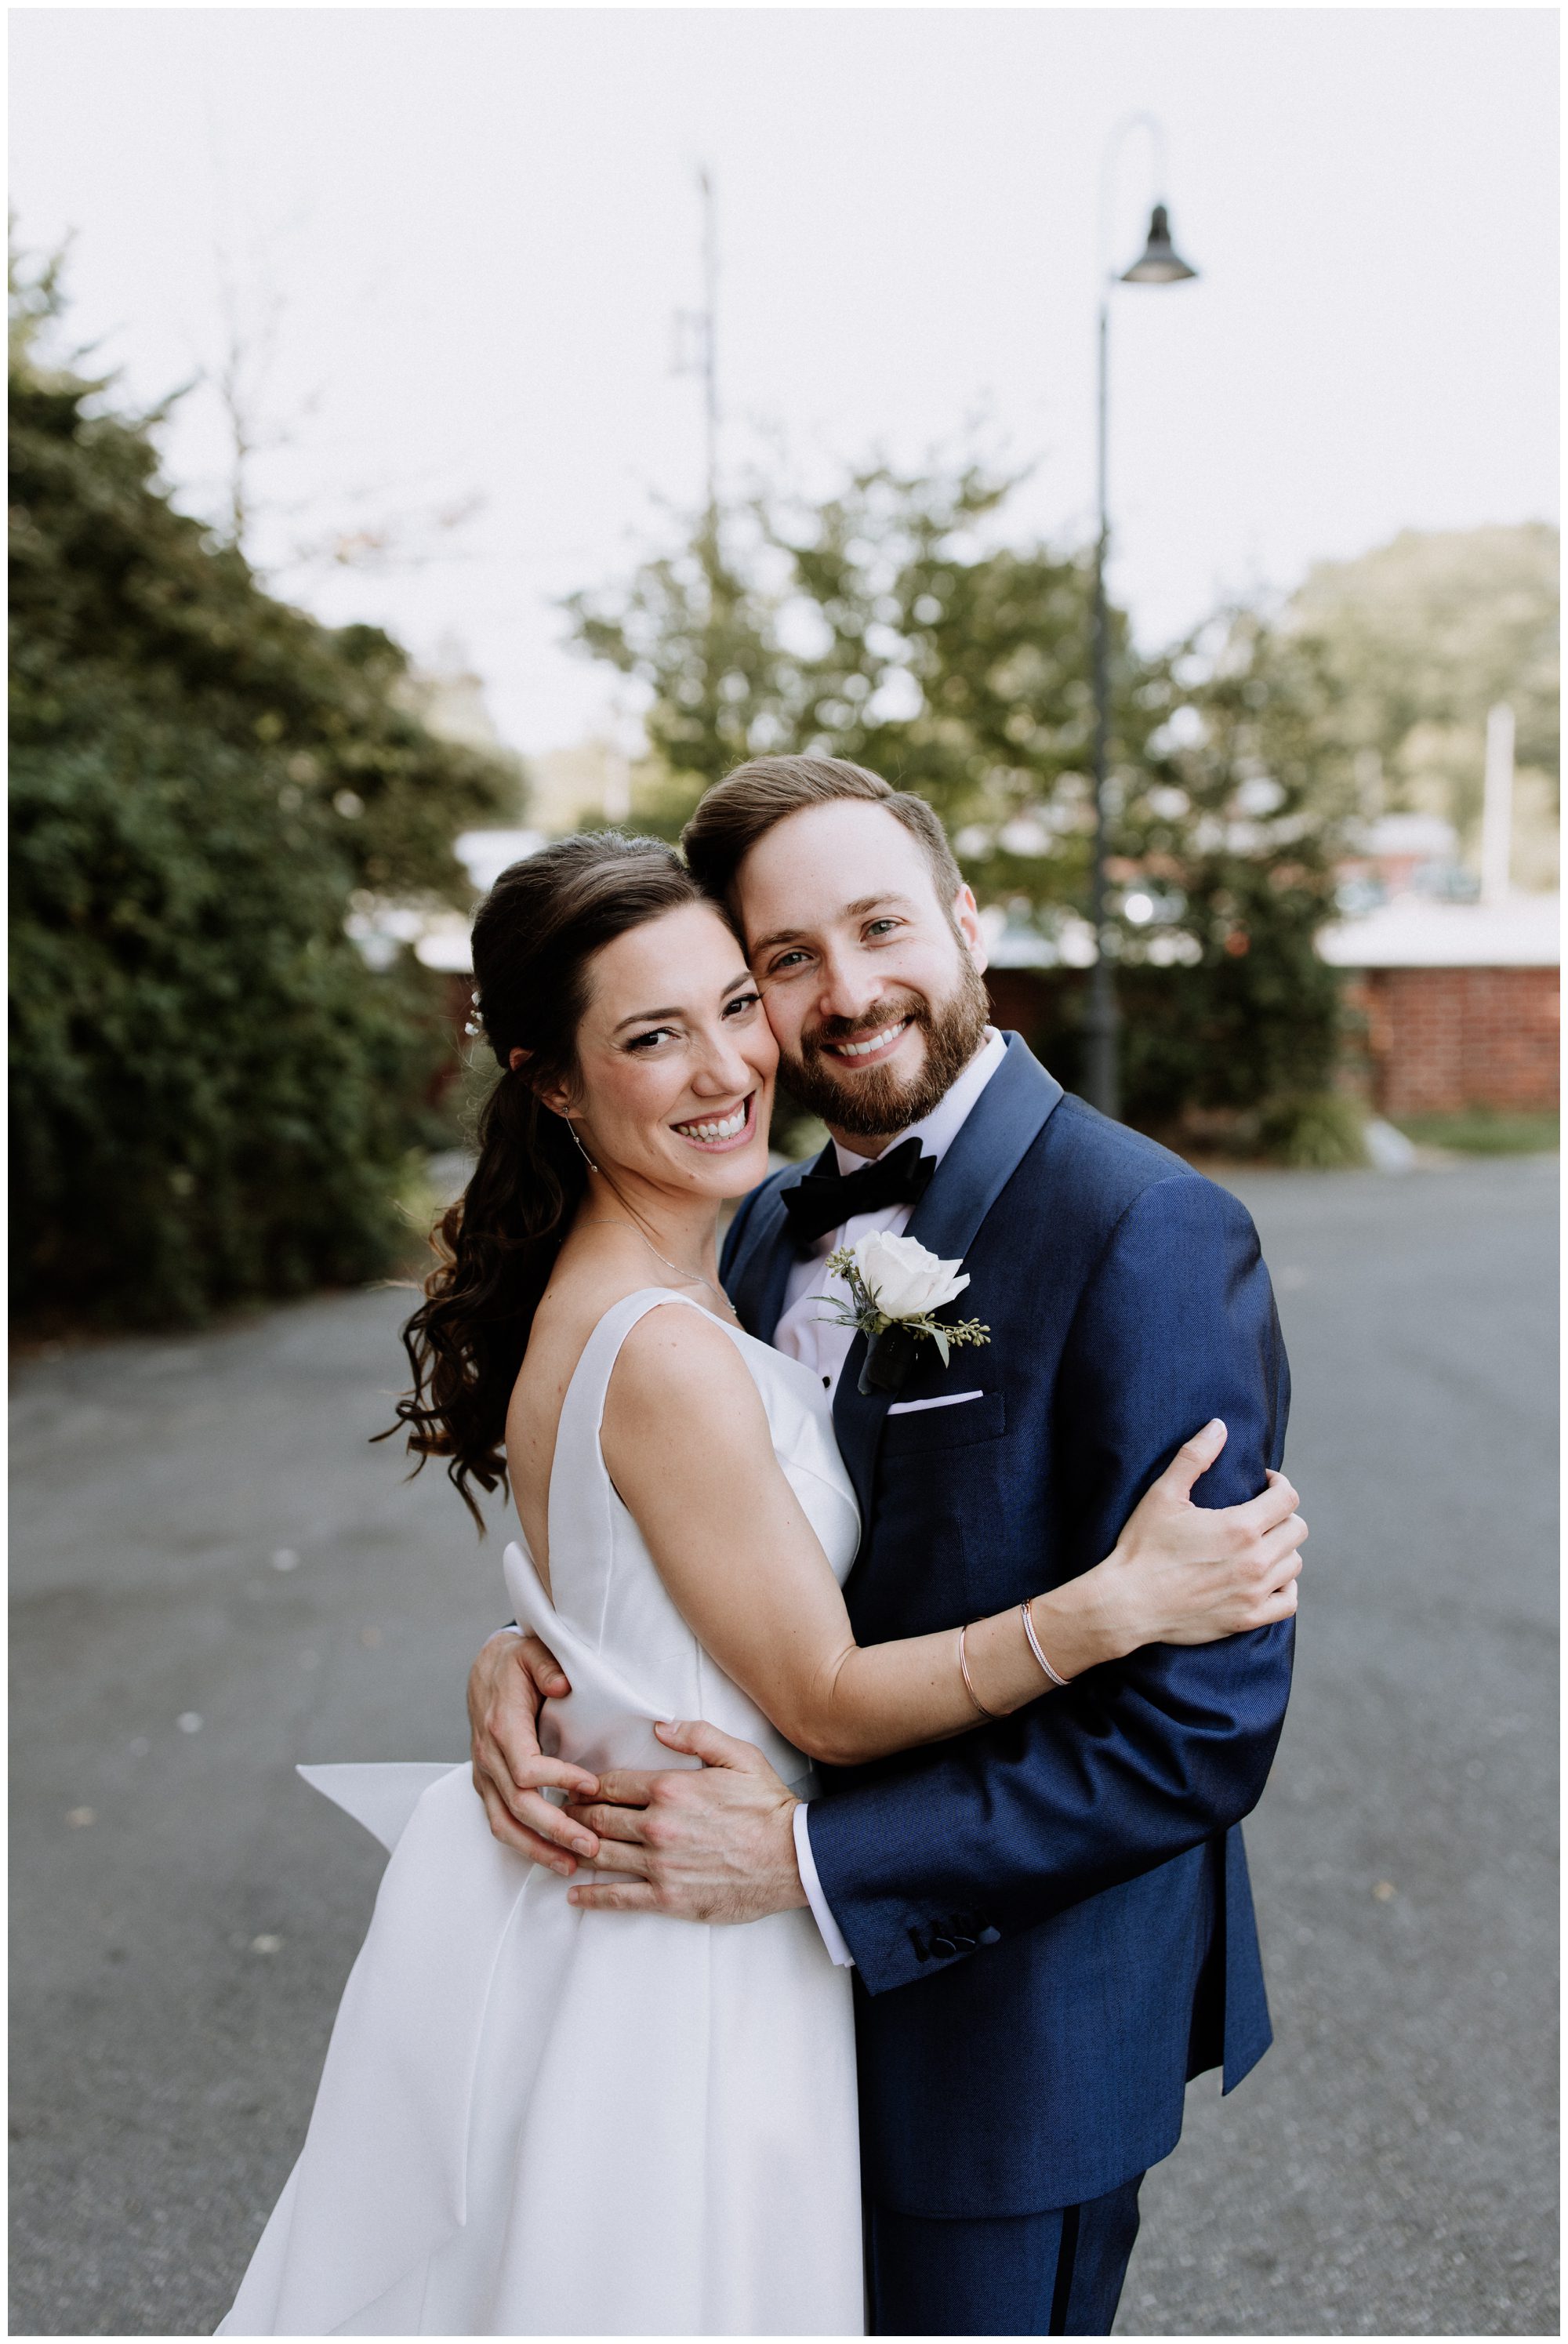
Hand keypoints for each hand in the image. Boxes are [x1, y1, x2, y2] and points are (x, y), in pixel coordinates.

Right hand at [467, 1629, 600, 1871]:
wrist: (487, 1668)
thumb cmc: (517, 1662)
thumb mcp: (534, 1652)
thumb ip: (547, 1667)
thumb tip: (562, 1685)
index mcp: (502, 1726)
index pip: (526, 1768)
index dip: (559, 1779)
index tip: (592, 1785)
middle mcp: (488, 1755)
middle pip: (518, 1805)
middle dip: (555, 1829)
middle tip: (591, 1845)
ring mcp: (485, 1773)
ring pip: (504, 1823)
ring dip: (538, 1848)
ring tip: (572, 1865)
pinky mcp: (488, 1784)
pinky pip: (501, 1821)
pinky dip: (525, 1843)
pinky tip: (553, 1856)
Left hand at [561, 1721, 807, 1922]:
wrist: (794, 1858)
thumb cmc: (767, 1806)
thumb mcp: (739, 1756)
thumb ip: (696, 1735)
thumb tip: (659, 1727)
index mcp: (670, 1788)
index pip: (612, 1784)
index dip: (587, 1785)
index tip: (574, 1786)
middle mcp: (657, 1826)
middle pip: (599, 1819)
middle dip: (574, 1815)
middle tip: (560, 1814)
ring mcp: (660, 1865)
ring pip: (603, 1855)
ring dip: (576, 1849)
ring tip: (562, 1845)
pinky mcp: (669, 1898)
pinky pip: (619, 1897)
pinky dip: (592, 1896)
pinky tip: (575, 1894)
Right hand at [1090, 1421, 1305, 1657]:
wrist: (1127, 1604)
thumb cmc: (1142, 1547)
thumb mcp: (1163, 1495)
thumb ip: (1194, 1457)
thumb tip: (1218, 1426)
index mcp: (1240, 1527)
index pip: (1288, 1498)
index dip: (1278, 1483)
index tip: (1263, 1484)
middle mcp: (1255, 1560)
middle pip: (1297, 1529)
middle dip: (1281, 1514)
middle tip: (1259, 1512)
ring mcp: (1254, 1593)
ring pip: (1294, 1563)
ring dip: (1282, 1549)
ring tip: (1260, 1543)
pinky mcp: (1247, 1618)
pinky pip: (1288, 1602)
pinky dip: (1285, 1586)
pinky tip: (1269, 1577)